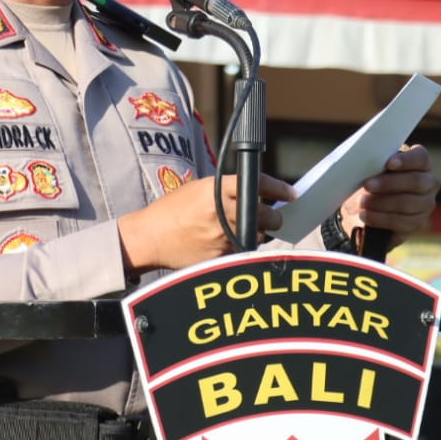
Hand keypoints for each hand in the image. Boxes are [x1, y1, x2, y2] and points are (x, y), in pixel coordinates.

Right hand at [119, 173, 295, 273]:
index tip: (291, 193)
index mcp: (216, 188)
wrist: (150, 238)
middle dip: (275, 216)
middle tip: (275, 216)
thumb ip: (226, 190)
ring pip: (258, 235)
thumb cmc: (172, 211)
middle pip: (267, 214)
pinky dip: (241, 247)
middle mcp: (222, 210)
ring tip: (241, 230)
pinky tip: (226, 243)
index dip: (280, 188)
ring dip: (258, 233)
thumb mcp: (198, 189)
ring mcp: (222, 235)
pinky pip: (243, 250)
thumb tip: (258, 194)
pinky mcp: (220, 255)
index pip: (259, 184)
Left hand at [339, 144, 439, 250]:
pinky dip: (379, 218)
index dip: (407, 160)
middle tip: (367, 185)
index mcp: (421, 163)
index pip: (421, 158)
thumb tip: (367, 164)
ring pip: (407, 203)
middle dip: (389, 183)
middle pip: (416, 182)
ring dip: (381, 202)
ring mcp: (426, 205)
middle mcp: (429, 183)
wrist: (366, 207)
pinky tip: (365, 215)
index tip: (389, 163)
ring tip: (362, 202)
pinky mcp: (417, 224)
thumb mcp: (374, 169)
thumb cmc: (373, 180)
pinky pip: (401, 222)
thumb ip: (377, 164)